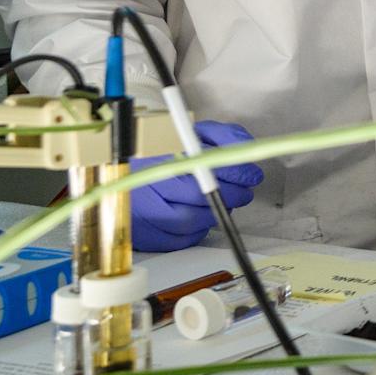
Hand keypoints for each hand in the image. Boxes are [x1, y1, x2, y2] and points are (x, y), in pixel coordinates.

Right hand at [129, 121, 264, 253]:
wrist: (124, 183)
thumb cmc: (165, 158)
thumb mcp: (194, 135)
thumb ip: (222, 135)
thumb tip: (245, 145)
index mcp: (158, 157)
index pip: (202, 167)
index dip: (233, 172)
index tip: (251, 174)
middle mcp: (147, 187)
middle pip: (199, 196)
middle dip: (232, 194)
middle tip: (245, 190)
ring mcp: (144, 215)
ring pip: (193, 221)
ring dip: (218, 211)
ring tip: (226, 200)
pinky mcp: (148, 238)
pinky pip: (183, 239)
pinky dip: (201, 228)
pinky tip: (204, 214)